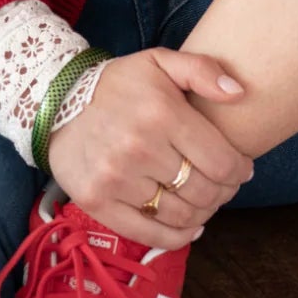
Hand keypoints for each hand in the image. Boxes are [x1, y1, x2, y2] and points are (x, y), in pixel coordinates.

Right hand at [45, 47, 255, 251]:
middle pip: (204, 192)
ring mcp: (116, 179)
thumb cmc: (117, 83)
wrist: (56, 100)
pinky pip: (149, 234)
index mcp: (162, 114)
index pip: (221, 161)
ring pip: (180, 215)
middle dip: (224, 192)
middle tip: (224, 186)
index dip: (240, 171)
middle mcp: (139, 149)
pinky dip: (177, 237)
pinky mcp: (97, 202)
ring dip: (203, 213)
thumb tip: (239, 94)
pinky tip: (190, 226)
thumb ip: (202, 70)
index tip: (241, 169)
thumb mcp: (158, 61)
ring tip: (205, 201)